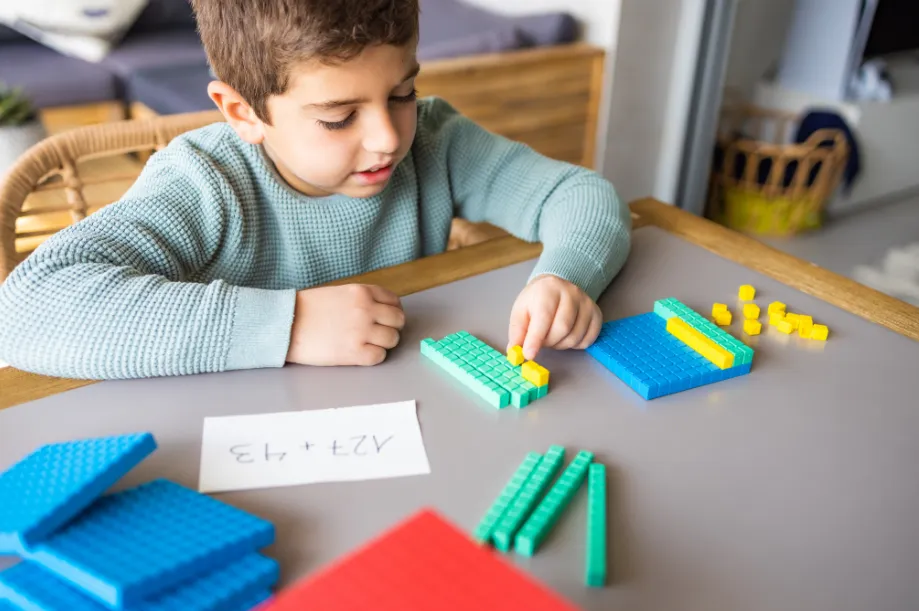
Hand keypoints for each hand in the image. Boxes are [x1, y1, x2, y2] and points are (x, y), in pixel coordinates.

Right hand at [286, 284, 404, 365]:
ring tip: (368, 344)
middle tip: (379, 333)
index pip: (394, 301)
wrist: (285, 325)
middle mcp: (366, 309)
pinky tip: (361, 353)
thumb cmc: (307, 309)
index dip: (392, 311)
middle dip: (391, 327)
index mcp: (362, 292)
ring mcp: (362, 331)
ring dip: (383, 343)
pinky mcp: (355, 352)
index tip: (386, 319)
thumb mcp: (338, 293)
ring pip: (392, 339)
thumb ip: (361, 299)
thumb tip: (381, 311)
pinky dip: (374, 356)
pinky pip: (380, 356)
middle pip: (398, 321)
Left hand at [507, 275, 601, 360]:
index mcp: (548, 290)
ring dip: (560, 345)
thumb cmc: (536, 300)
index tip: (528, 355)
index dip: (535, 339)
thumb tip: (515, 352)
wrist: (556, 287)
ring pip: (575, 336)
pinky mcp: (596, 313)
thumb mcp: (521, 311)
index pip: (544, 317)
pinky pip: (588, 339)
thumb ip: (517, 332)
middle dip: (548, 342)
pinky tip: (566, 337)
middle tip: (541, 342)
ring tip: (552, 337)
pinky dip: (575, 345)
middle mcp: (571, 293)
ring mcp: (586, 303)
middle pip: (562, 328)